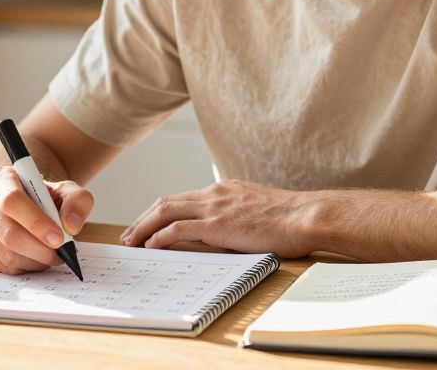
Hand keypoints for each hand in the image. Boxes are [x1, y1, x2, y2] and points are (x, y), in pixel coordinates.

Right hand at [0, 165, 94, 274]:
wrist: (24, 201)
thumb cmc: (42, 196)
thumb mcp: (66, 190)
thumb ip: (77, 201)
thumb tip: (71, 226)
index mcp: (0, 177)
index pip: (12, 201)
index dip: (36, 222)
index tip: (59, 238)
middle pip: (8, 233)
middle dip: (39, 250)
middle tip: (60, 254)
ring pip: (5, 255)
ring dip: (34, 262)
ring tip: (49, 255)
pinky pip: (0, 267)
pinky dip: (23, 269)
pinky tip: (34, 259)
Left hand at [119, 179, 318, 257]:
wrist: (307, 216)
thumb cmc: (292, 219)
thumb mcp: (258, 211)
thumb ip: (238, 216)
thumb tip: (228, 232)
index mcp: (225, 190)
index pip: (183, 198)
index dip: (161, 211)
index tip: (148, 224)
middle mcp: (215, 193)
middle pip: (167, 201)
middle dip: (143, 218)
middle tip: (129, 234)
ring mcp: (215, 207)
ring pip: (165, 212)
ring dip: (143, 227)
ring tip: (131, 241)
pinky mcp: (217, 225)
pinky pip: (177, 229)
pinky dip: (159, 236)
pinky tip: (150, 246)